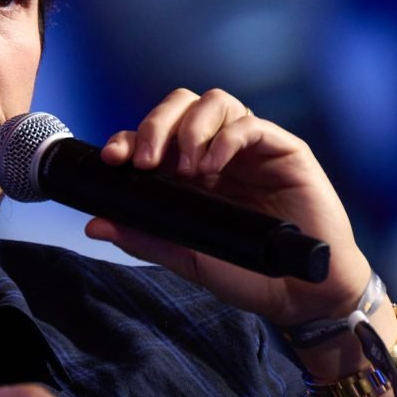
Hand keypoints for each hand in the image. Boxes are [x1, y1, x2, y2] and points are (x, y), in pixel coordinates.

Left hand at [84, 88, 372, 325]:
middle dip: (157, 124)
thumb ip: (145, 237)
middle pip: (182, 105)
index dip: (131, 137)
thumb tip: (95, 224)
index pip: (156, 134)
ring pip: (216, 102)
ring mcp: (251, 148)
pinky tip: (216, 164)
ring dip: (192, 127)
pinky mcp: (284, 150)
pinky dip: (227, 137)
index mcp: (193, 172)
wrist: (302, 295)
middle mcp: (219, 152)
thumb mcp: (188, 257)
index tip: (114, 159)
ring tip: (188, 166)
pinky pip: (251, 125)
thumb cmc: (250, 274)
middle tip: (148, 160)